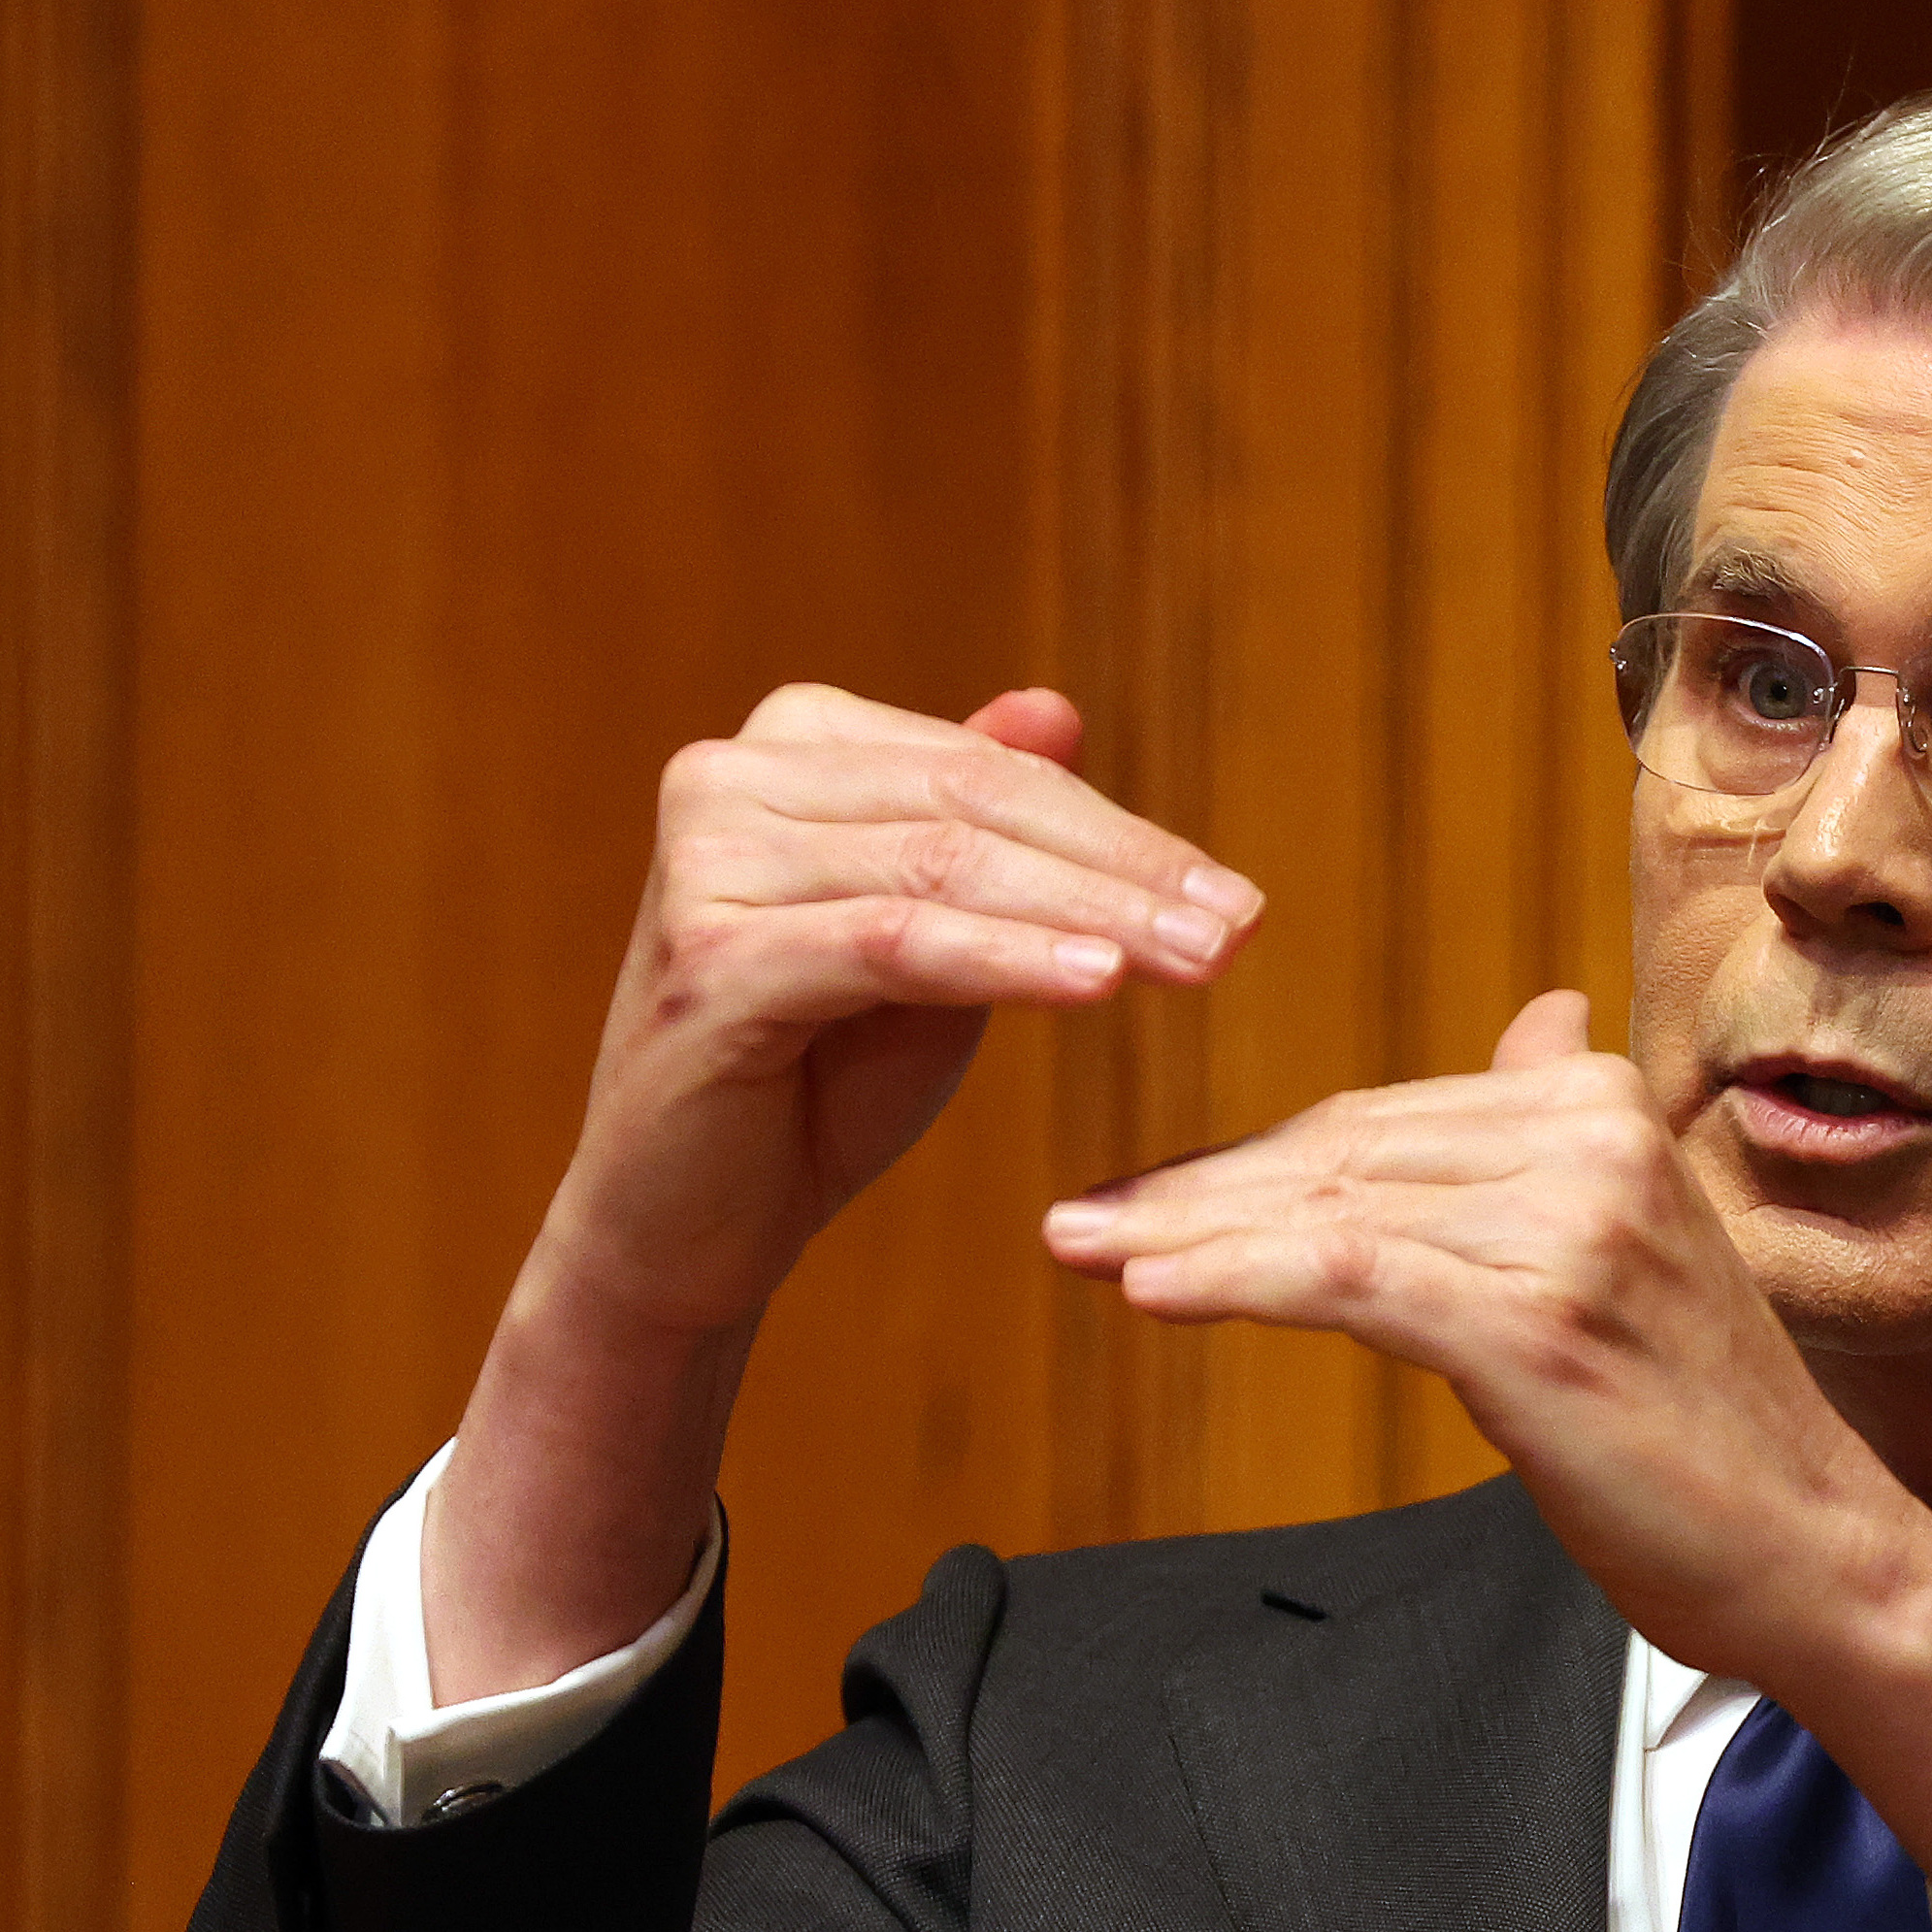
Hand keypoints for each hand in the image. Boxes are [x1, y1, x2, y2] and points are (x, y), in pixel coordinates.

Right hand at [546, 681, 1262, 1338]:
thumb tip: (1058, 708)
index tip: (1237, 899)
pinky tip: (1100, 982)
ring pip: (944, 870)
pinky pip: (895, 945)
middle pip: (973, 807)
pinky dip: (1007, 960)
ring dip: (1091, 915)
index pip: (989, 772)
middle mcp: (728, 778)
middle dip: (1124, 872)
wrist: (690, 1223)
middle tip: (1241, 930)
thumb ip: (983, 833)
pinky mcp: (711, 960)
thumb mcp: (929, 947)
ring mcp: (708, 863)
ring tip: (1202, 962)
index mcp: (788, 750)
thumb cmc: (818, 1083)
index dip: (1122, 832)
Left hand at [1044, 991, 1931, 1931]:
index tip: (1148, 1194)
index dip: (1250, 1162)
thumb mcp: (1641, 1247)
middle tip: (1080, 1220)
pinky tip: (1146, 1289)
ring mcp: (1569, 1225)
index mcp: (1606, 1107)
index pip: (1382, 1120)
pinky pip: (1343, 1279)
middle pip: (1341, 1153)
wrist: (1814, 1552)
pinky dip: (1231, 1279)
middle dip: (1195, 1191)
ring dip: (1183, 1235)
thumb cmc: (1710, 1427)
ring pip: (1327, 1210)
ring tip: (1081, 1251)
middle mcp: (1592, 1140)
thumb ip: (1561, 1134)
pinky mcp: (1534, 1320)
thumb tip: (1535, 1019)